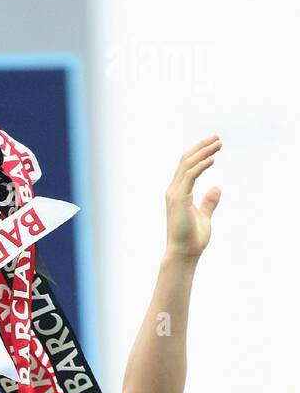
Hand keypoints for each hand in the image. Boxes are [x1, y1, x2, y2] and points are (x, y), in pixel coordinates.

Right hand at [165, 137, 221, 261]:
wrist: (183, 254)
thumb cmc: (192, 239)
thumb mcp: (204, 216)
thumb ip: (209, 202)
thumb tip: (217, 188)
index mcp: (178, 193)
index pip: (186, 166)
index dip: (199, 153)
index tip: (214, 144)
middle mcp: (173, 191)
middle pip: (185, 160)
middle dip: (201, 147)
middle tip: (217, 138)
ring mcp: (174, 194)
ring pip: (187, 165)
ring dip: (203, 152)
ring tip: (218, 145)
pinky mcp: (179, 199)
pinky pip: (190, 176)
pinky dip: (201, 165)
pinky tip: (212, 159)